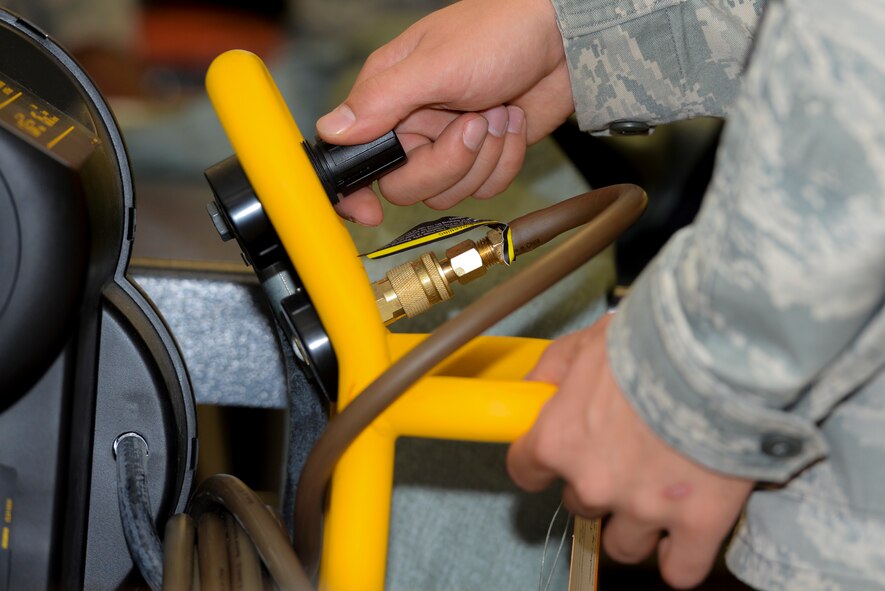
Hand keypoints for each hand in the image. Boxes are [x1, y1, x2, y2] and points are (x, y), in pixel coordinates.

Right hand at [315, 0, 574, 224]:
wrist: (562, 38)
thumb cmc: (498, 30)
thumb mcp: (434, 64)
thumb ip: (380, 100)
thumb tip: (330, 130)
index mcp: (388, 99)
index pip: (353, 157)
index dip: (356, 191)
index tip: (369, 212)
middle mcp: (414, 125)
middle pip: (408, 186)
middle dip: (448, 162)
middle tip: (472, 122)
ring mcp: (450, 143)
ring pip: (450, 192)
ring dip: (483, 156)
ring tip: (496, 111)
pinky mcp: (483, 155)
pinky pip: (486, 187)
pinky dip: (505, 158)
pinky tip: (511, 121)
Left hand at [507, 316, 753, 588]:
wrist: (717, 349)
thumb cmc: (651, 339)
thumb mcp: (586, 341)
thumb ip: (551, 369)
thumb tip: (531, 391)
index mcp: (559, 439)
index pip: (525, 471)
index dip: (542, 464)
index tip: (557, 458)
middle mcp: (593, 482)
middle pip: (581, 505)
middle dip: (600, 483)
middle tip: (630, 451)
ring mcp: (644, 508)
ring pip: (624, 543)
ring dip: (635, 524)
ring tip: (661, 490)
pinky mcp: (698, 524)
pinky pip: (679, 570)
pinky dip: (679, 558)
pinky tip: (685, 534)